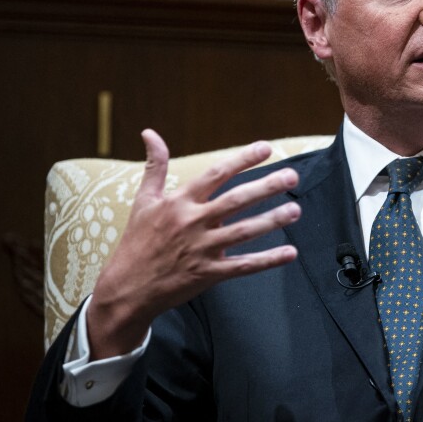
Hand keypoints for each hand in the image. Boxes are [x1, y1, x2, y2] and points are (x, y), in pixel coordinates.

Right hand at [87, 129, 300, 358]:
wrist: (127, 288)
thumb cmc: (137, 241)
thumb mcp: (143, 201)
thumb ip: (154, 166)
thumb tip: (149, 132)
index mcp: (179, 202)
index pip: (216, 174)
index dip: (242, 160)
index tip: (266, 148)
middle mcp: (192, 223)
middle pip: (235, 201)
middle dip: (266, 187)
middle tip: (291, 176)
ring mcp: (202, 249)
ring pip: (243, 232)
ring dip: (272, 220)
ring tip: (296, 209)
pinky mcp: (208, 274)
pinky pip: (243, 266)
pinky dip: (268, 260)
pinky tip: (290, 252)